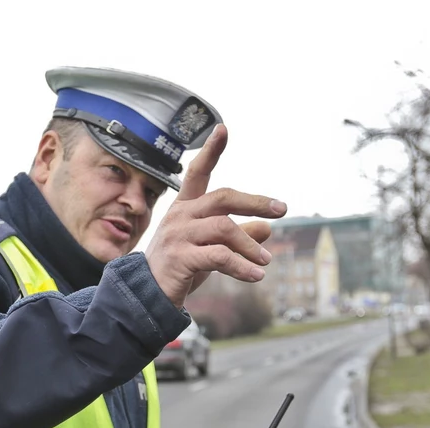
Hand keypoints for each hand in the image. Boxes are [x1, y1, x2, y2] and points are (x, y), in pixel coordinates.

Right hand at [145, 125, 285, 308]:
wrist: (148, 297)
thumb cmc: (181, 268)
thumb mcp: (212, 249)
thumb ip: (238, 236)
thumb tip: (267, 228)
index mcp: (185, 208)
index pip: (197, 173)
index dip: (210, 151)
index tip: (223, 129)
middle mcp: (180, 216)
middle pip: (222, 198)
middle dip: (255, 201)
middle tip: (281, 209)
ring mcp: (178, 236)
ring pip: (224, 229)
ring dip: (250, 245)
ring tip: (266, 261)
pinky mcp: (180, 258)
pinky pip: (219, 256)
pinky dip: (242, 267)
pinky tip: (256, 276)